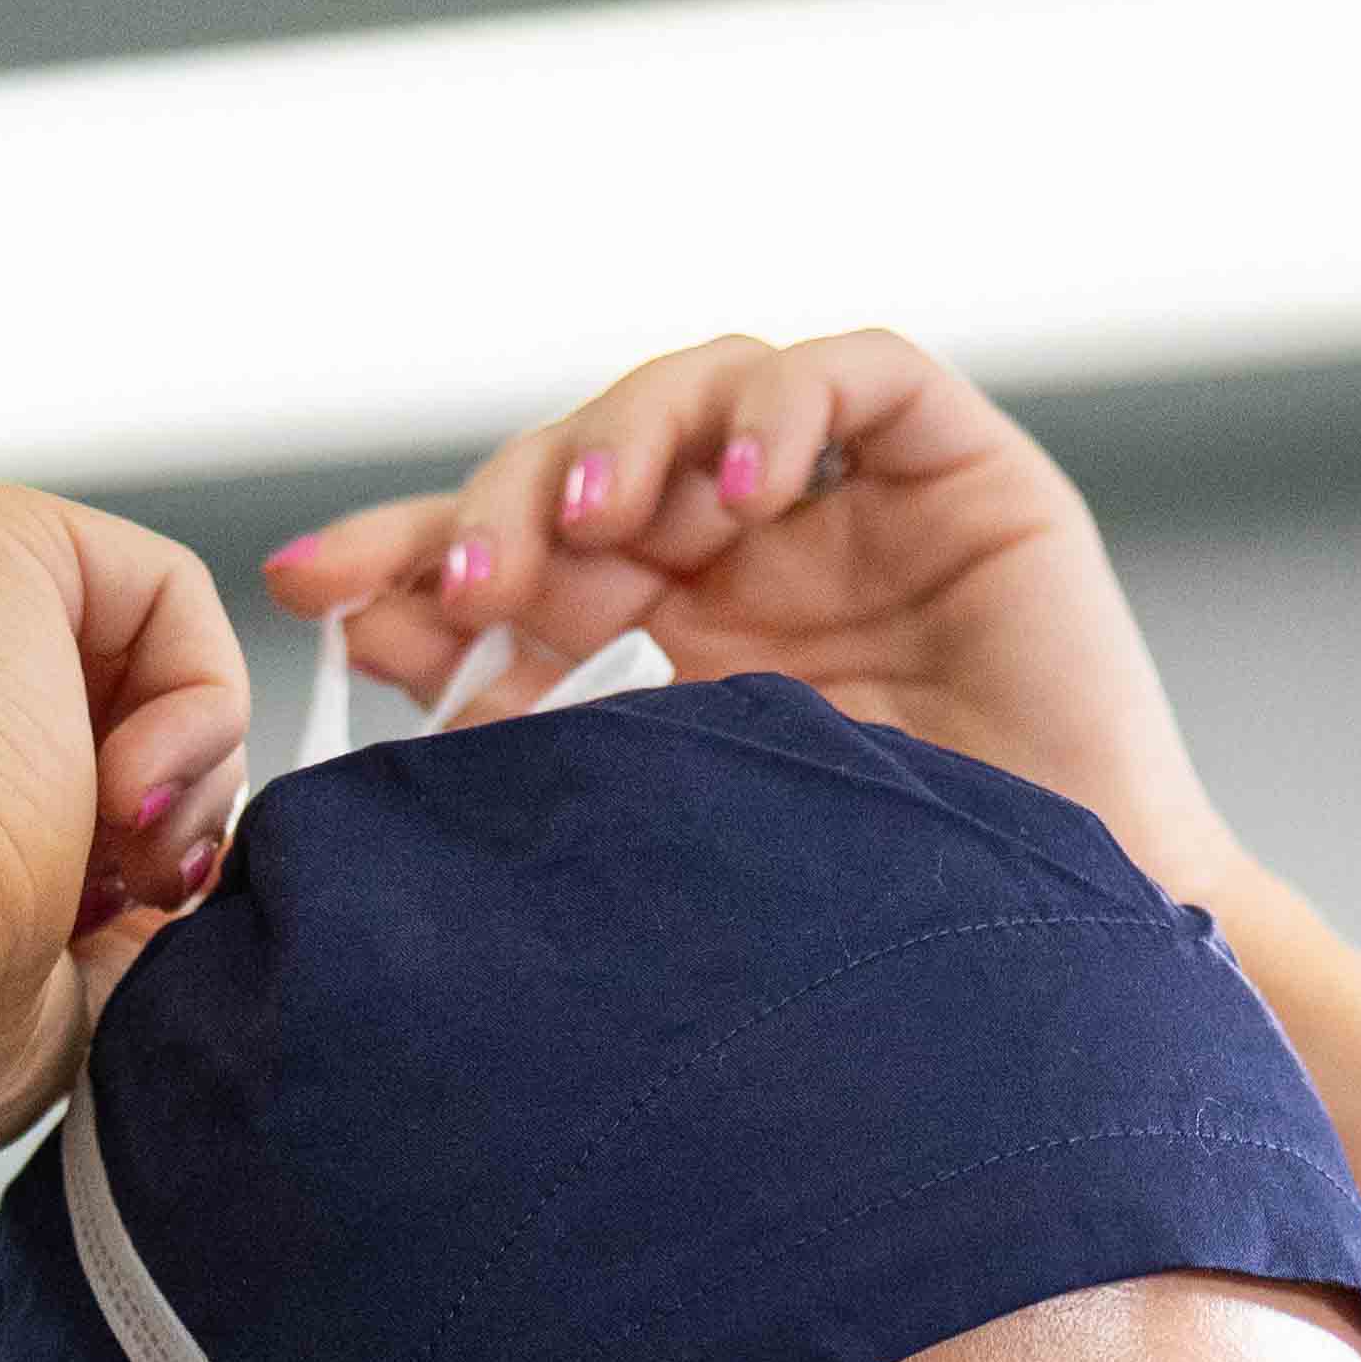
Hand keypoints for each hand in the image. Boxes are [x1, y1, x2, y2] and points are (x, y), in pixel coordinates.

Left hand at [267, 335, 1228, 893]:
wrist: (1058, 986)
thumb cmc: (874, 930)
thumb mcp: (669, 829)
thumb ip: (545, 744)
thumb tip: (371, 659)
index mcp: (659, 643)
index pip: (513, 557)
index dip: (402, 552)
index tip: (302, 585)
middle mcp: (741, 560)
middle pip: (589, 462)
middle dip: (503, 501)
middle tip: (461, 581)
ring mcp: (846, 508)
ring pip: (701, 389)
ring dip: (627, 435)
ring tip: (593, 520)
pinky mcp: (959, 471)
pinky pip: (854, 375)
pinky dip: (782, 408)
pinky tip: (745, 494)